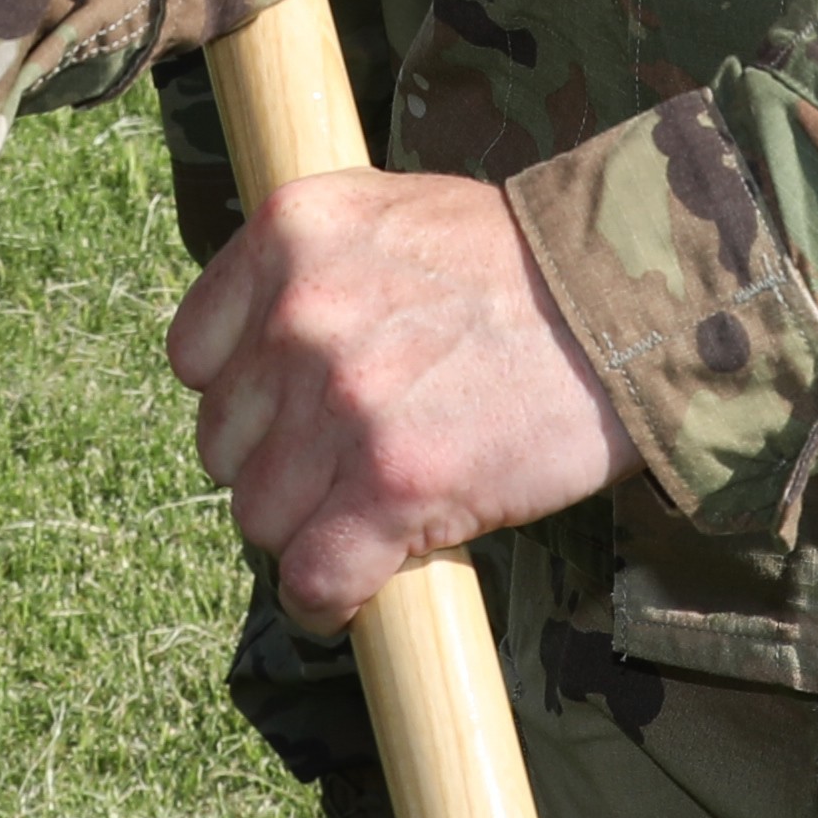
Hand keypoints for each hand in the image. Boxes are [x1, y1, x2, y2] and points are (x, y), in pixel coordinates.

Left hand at [166, 173, 637, 624]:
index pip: (194, 355)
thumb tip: (251, 360)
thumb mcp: (389, 218)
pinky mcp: (392, 484)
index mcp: (288, 232)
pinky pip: (313, 578)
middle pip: (224, 444)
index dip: (245, 397)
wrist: (624, 309)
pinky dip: (328, 600)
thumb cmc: (517, 267)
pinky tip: (356, 592)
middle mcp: (298, 311)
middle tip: (350, 463)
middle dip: (280, 466)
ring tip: (371, 514)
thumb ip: (308, 270)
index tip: (292, 412)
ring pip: (261, 517)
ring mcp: (341, 400)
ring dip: (309, 531)